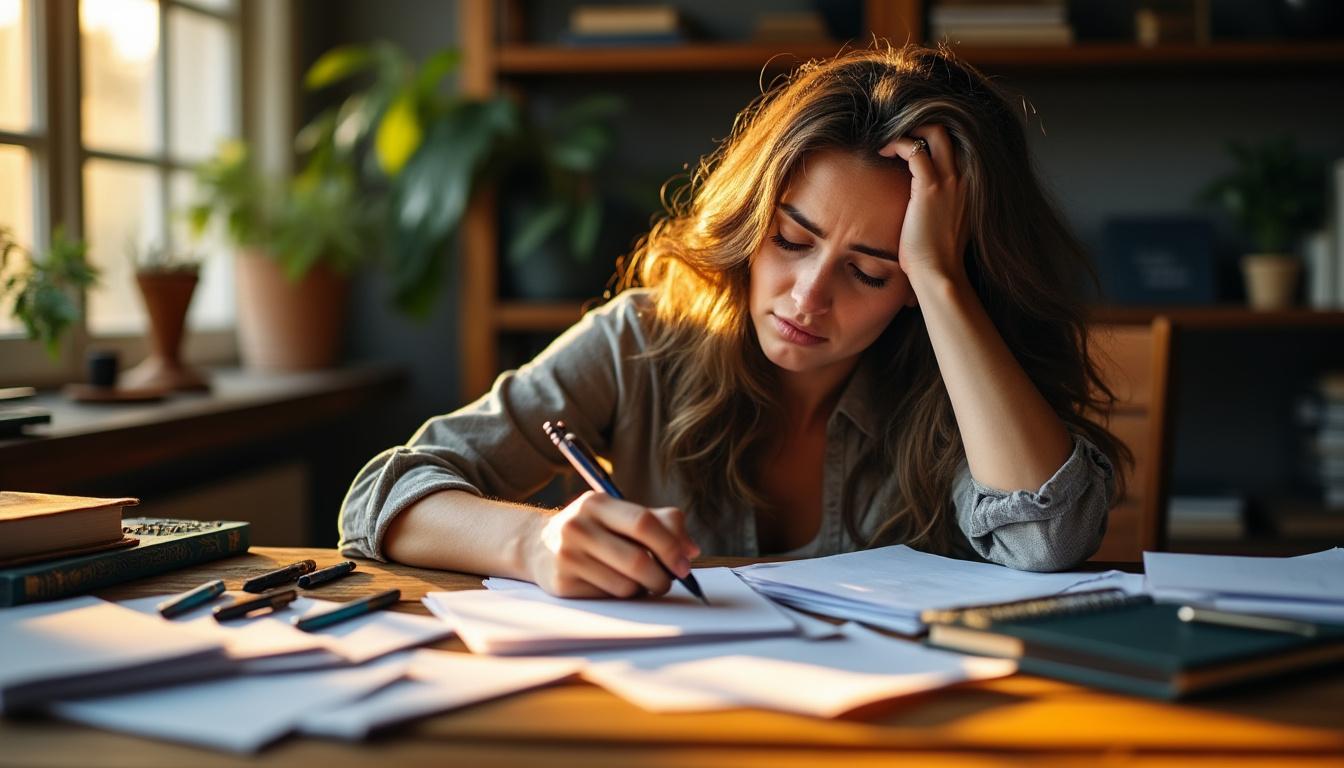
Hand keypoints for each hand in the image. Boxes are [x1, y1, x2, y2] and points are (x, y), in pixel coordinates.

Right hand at [523, 491, 700, 598]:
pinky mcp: (562, 583)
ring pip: (625, 585)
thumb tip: (691, 550)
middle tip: (668, 582)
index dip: (671, 546)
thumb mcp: (621, 516)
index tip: (685, 564)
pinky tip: (615, 585)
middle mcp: (578, 526)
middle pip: (637, 559)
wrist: (538, 546)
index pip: (643, 523)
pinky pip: (609, 597)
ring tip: (640, 582)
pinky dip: (622, 596)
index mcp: (597, 503)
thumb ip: (662, 523)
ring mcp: (567, 556)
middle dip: (662, 577)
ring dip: (643, 589)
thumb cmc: (594, 530)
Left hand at [879, 124, 971, 287]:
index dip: (933, 137)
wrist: (939, 273)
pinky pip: (914, 150)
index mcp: (970, 185)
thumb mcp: (945, 222)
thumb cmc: (936, 256)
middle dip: (922, 126)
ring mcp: (951, 181)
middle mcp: (965, 178)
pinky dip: (897, 144)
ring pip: (935, 133)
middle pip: (949, 131)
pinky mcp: (930, 187)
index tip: (911, 144)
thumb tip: (924, 200)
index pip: (957, 144)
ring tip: (888, 143)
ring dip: (908, 131)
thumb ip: (943, 204)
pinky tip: (883, 152)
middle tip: (899, 135)